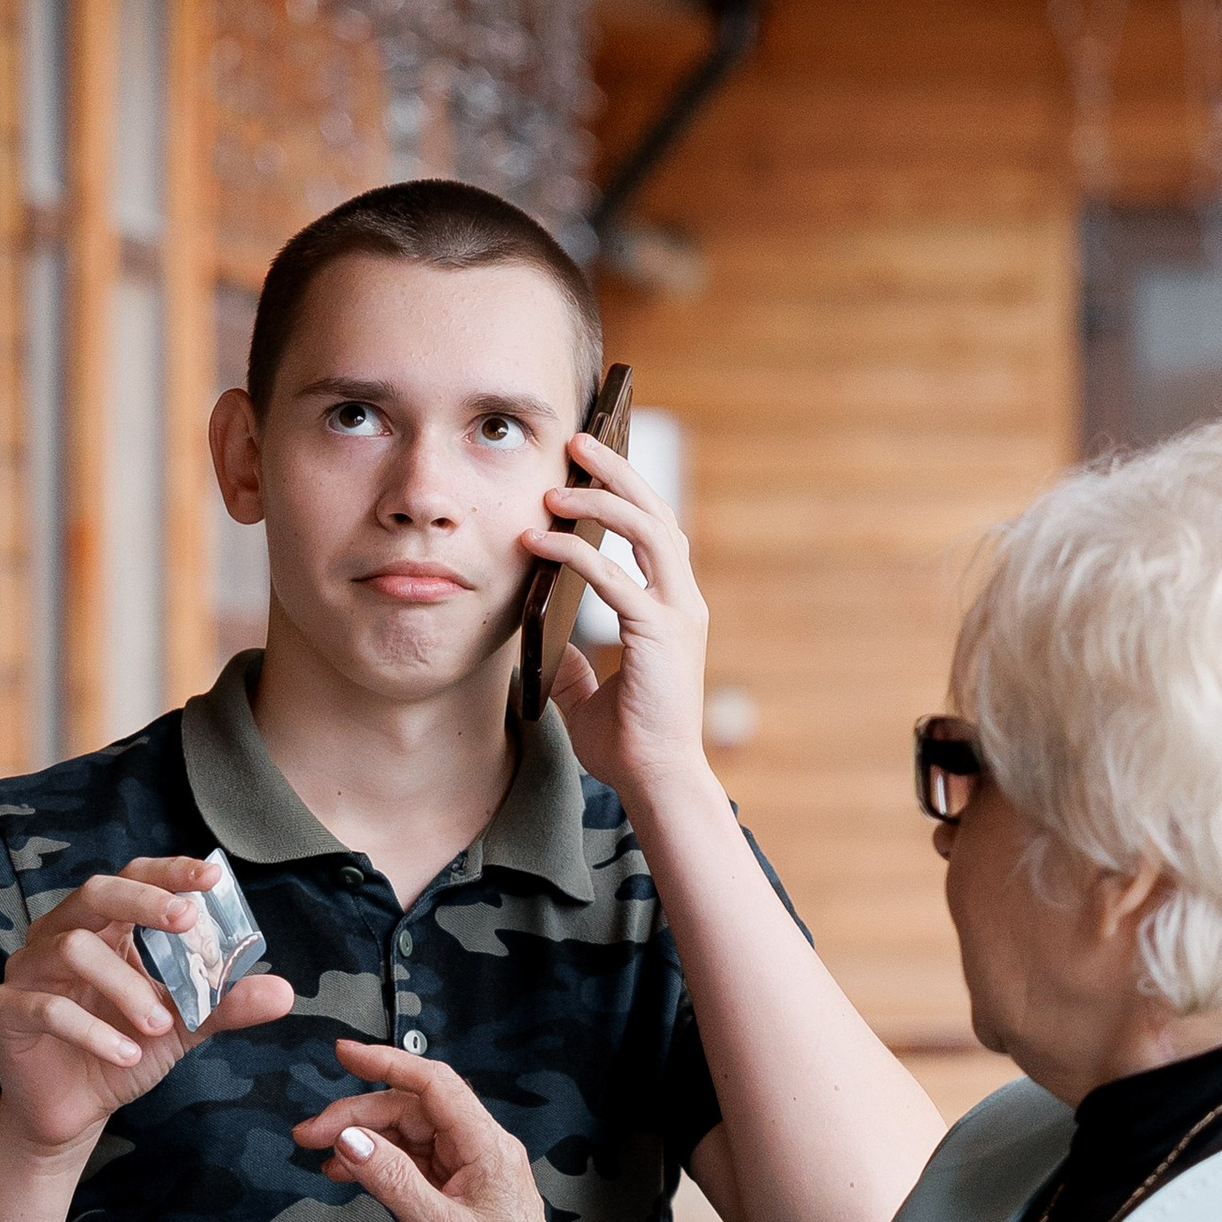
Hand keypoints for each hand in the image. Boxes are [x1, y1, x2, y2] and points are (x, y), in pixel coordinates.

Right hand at [0, 858, 293, 1159]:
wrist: (75, 1114)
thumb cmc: (125, 1052)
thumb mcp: (183, 1027)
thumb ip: (225, 1005)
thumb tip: (285, 991)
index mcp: (105, 928)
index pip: (133, 878)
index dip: (169, 871)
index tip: (212, 876)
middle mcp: (62, 936)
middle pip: (94, 892)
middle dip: (143, 900)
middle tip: (186, 922)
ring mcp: (30, 971)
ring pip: (73, 948)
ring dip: (125, 985)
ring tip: (160, 1025)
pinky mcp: (8, 1011)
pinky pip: (47, 1008)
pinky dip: (93, 1030)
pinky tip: (127, 1055)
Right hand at [294, 1042, 572, 1221]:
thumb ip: (393, 1181)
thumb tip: (351, 1141)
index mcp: (487, 1147)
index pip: (433, 1085)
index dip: (387, 1062)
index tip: (345, 1053)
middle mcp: (479, 1151)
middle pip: (411, 1110)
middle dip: (358, 1114)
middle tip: (310, 1134)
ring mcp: (467, 1172)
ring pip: (406, 1136)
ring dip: (363, 1140)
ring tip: (319, 1154)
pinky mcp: (455, 1196)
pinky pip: (410, 1165)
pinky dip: (377, 1165)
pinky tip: (348, 1173)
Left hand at [525, 433, 712, 816]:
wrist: (655, 783)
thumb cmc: (628, 743)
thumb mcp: (588, 694)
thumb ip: (572, 664)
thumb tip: (545, 643)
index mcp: (672, 609)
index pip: (655, 530)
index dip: (627, 490)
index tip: (592, 460)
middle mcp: (682, 602)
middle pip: (657, 513)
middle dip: (618, 471)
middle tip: (579, 439)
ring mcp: (676, 615)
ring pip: (648, 531)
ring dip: (602, 499)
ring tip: (557, 483)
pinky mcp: (659, 634)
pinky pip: (616, 578)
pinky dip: (576, 554)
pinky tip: (539, 542)